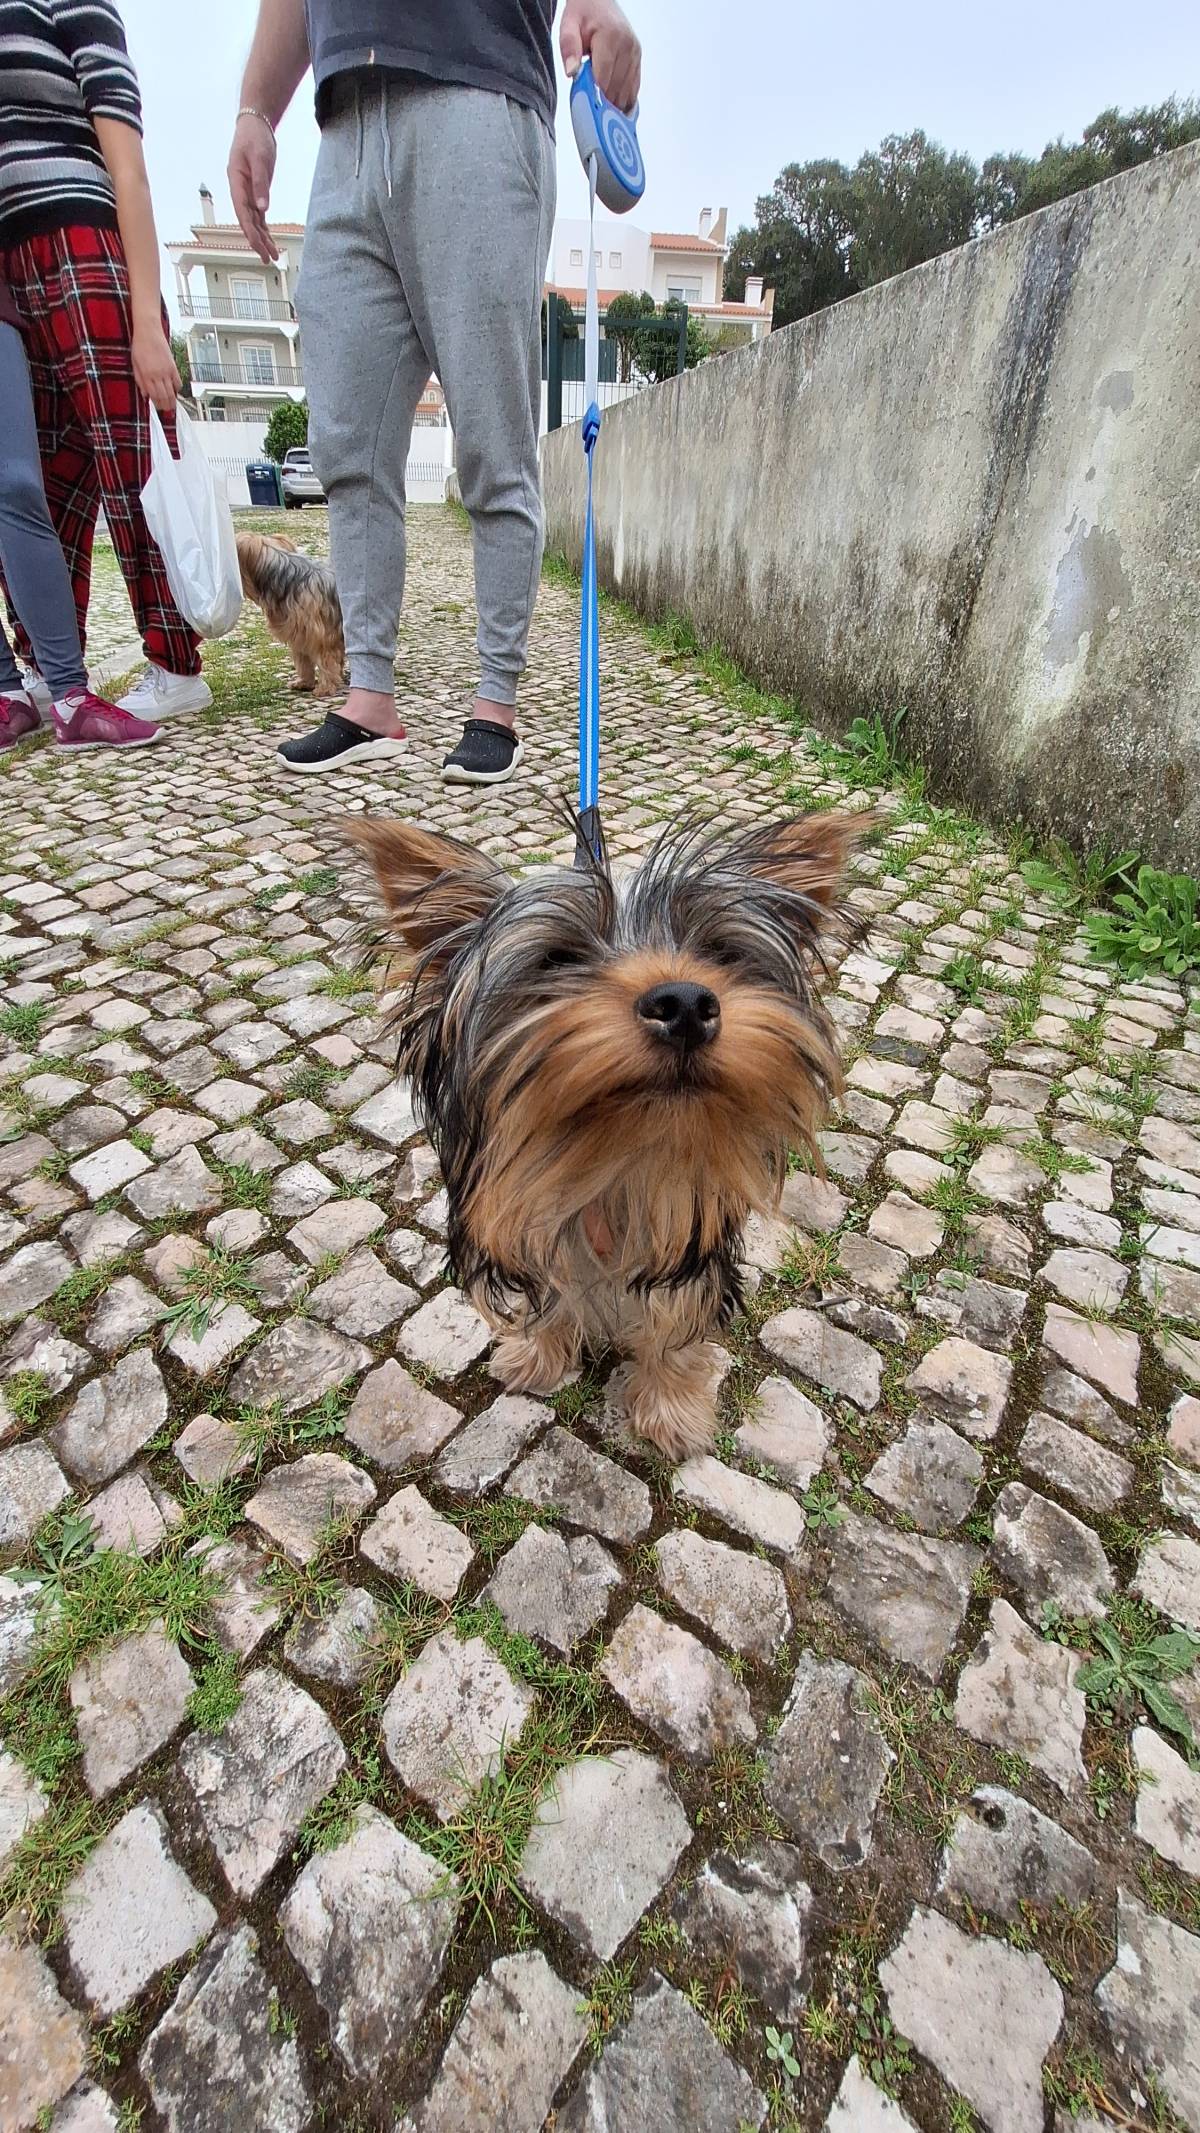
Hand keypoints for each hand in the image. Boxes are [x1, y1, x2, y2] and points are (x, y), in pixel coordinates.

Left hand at [132, 324, 180, 414]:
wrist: (148, 331)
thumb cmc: (139, 345)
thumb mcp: (134, 363)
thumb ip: (139, 380)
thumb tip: (145, 395)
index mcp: (146, 375)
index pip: (154, 396)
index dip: (157, 405)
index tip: (158, 410)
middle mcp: (157, 374)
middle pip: (164, 396)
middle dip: (165, 406)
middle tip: (166, 411)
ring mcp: (166, 371)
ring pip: (172, 392)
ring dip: (172, 401)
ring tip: (172, 406)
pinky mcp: (173, 366)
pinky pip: (178, 382)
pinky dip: (177, 389)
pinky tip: (175, 391)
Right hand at [229, 111, 278, 262]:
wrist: (255, 126)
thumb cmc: (255, 138)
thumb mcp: (259, 158)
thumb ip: (260, 183)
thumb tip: (263, 208)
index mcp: (236, 183)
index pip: (242, 212)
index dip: (249, 231)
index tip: (257, 245)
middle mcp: (240, 191)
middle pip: (248, 221)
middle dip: (257, 241)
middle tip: (267, 258)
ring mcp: (248, 192)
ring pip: (254, 221)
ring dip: (263, 238)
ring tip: (272, 256)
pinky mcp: (257, 192)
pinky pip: (260, 214)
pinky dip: (265, 228)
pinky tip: (270, 240)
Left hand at [560, 0, 640, 110]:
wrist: (599, 0)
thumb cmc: (583, 12)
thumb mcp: (569, 25)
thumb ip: (569, 48)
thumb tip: (572, 72)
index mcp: (611, 37)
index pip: (603, 79)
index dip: (594, 97)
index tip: (586, 109)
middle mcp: (628, 46)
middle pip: (615, 89)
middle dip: (602, 102)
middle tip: (589, 107)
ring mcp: (635, 53)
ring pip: (625, 93)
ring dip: (612, 104)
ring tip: (599, 106)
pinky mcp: (638, 59)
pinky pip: (633, 89)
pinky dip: (622, 99)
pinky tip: (612, 103)